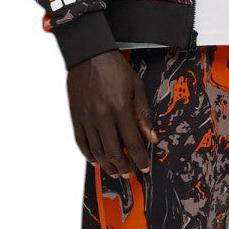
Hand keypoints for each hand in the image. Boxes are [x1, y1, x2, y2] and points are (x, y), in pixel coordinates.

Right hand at [66, 50, 159, 177]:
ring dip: (107, 165)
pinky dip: (88, 155)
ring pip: (96, 150)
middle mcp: (102, 115)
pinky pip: (81, 141)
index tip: (144, 167)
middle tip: (129, 174)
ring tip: (115, 172)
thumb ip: (143, 114)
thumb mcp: (136, 87)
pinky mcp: (75, 116)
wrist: (88, 55)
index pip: (132, 142)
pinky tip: (95, 161)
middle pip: (113, 151)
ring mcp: (86, 117)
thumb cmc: (114, 68)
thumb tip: (152, 137)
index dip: (140, 159)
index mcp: (120, 108)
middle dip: (123, 167)